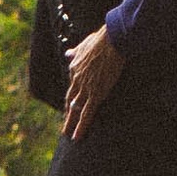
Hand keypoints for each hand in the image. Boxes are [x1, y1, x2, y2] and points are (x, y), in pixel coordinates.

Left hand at [62, 20, 125, 138]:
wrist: (111, 41)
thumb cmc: (102, 39)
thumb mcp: (84, 44)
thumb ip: (76, 51)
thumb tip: (68, 53)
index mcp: (74, 67)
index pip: (72, 85)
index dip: (71, 96)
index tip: (71, 104)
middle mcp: (77, 79)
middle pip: (70, 100)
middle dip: (67, 114)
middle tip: (65, 126)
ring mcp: (86, 88)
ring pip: (76, 110)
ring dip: (71, 124)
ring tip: (68, 134)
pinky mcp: (96, 94)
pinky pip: (86, 113)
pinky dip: (81, 126)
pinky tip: (77, 136)